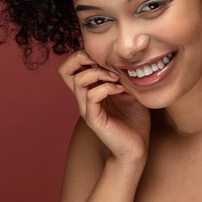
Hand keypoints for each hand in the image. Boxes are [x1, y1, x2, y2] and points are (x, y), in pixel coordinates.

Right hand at [58, 50, 150, 164]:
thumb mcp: (130, 90)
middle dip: (82, 58)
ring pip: (79, 81)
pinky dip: (106, 87)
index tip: (106, 56)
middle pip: (65, 70)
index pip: (72, 66)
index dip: (84, 54)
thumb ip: (122, 74)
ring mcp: (87, 108)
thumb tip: (126, 55)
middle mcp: (84, 98)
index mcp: (90, 89)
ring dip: (99, 73)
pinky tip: (120, 90)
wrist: (136, 147)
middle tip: (102, 61)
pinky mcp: (94, 119)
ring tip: (116, 78)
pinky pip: (92, 96)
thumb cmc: (134, 119)